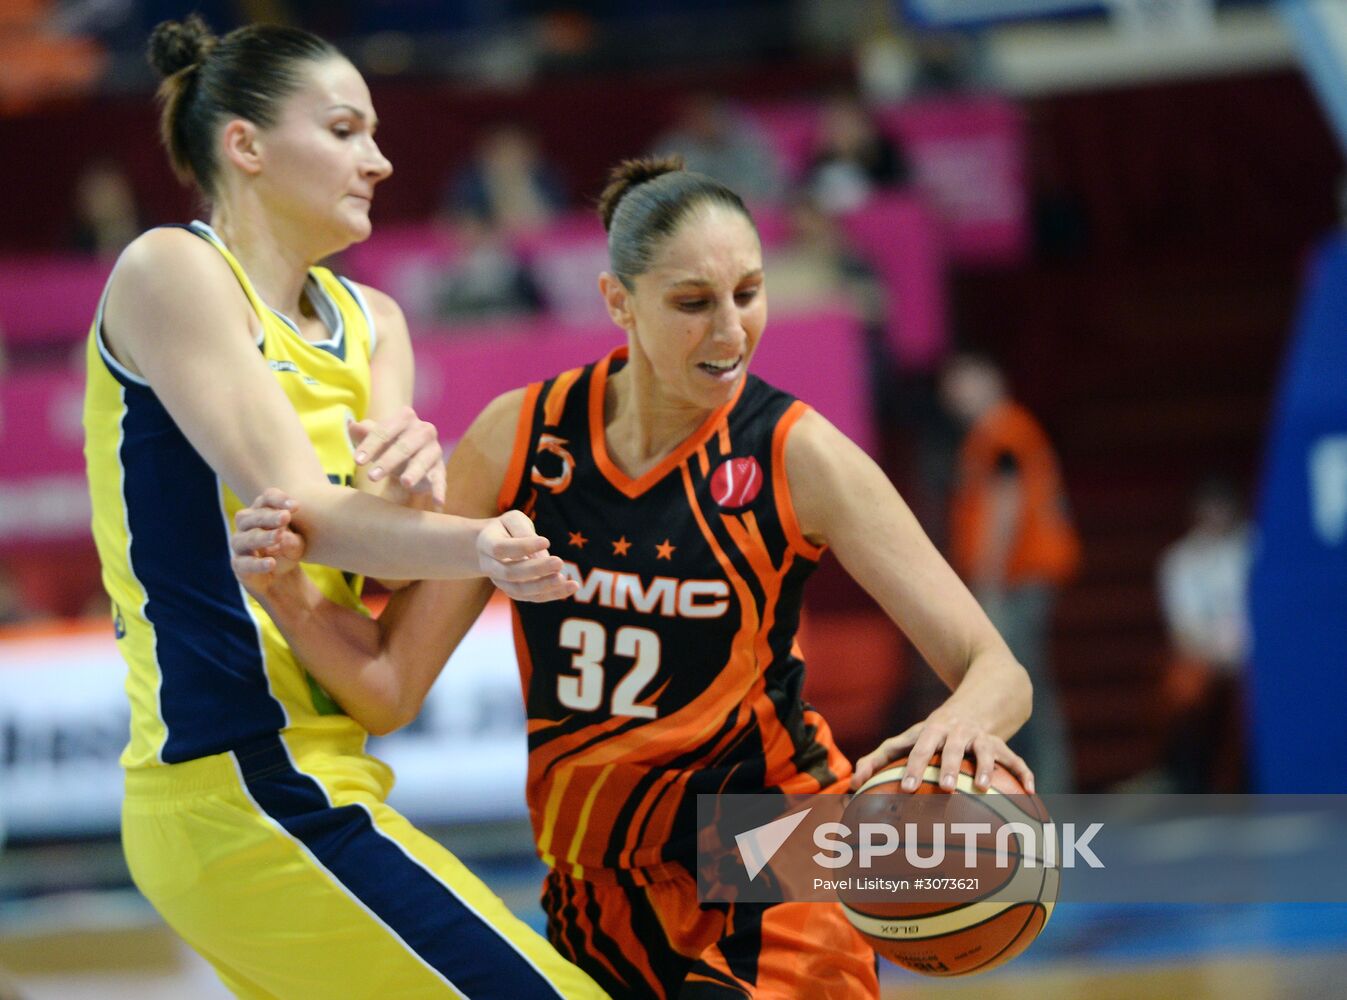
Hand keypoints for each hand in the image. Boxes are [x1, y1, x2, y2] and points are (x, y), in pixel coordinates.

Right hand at [231, 488, 306, 598]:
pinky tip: (271, 563)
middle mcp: (246, 526)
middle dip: (269, 516)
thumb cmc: (286, 550)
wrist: (279, 577)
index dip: (278, 500)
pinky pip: (244, 564)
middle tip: (286, 517)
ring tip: (278, 536)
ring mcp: (240, 545)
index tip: (296, 506)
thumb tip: (284, 537)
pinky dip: (257, 563)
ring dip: (263, 537)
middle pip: (253, 517)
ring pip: (246, 539)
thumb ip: (293, 540)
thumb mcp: (296, 544)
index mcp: (261, 512)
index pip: (266, 499)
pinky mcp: (238, 566)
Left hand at [349, 406, 446, 506]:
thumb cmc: (388, 445)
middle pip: (404, 446)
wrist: (409, 457)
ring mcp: (434, 450)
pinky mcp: (440, 469)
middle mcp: (424, 430)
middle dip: (387, 461)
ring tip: (405, 483)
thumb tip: (352, 426)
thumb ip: (364, 432)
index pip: (385, 431)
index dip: (370, 445)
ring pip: (423, 461)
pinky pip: (440, 479)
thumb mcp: (375, 438)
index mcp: (405, 417)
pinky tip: (438, 502)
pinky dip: (439, 490)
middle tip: (371, 477)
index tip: (356, 461)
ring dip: (414, 472)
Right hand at [477, 510, 578, 602]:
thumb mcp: (513, 520)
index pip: (501, 549)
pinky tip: (570, 587)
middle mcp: (490, 566)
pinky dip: (551, 594)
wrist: (489, 547)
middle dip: (536, 570)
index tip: (546, 541)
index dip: (523, 547)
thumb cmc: (506, 529)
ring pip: (520, 590)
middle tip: (559, 562)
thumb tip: (542, 554)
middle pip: (510, 573)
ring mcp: (500, 582)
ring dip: (545, 587)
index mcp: (487, 543)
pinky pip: (532, 597)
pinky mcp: (514, 591)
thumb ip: (525, 533)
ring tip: (569, 582)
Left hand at [851, 714, 1034, 794]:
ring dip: (982, 767)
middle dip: (947, 766)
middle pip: (950, 747)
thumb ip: (879, 757)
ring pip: (983, 750)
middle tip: (945, 788)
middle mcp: (956, 732)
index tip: (909, 788)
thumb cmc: (935, 731)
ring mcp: (981, 736)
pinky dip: (1024, 773)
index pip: (918, 748)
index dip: (914, 767)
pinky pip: (1015, 759)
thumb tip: (851, 785)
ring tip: (981, 788)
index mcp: (931, 731)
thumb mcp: (910, 737)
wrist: (981, 697)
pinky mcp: (1002, 743)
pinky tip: (1030, 793)